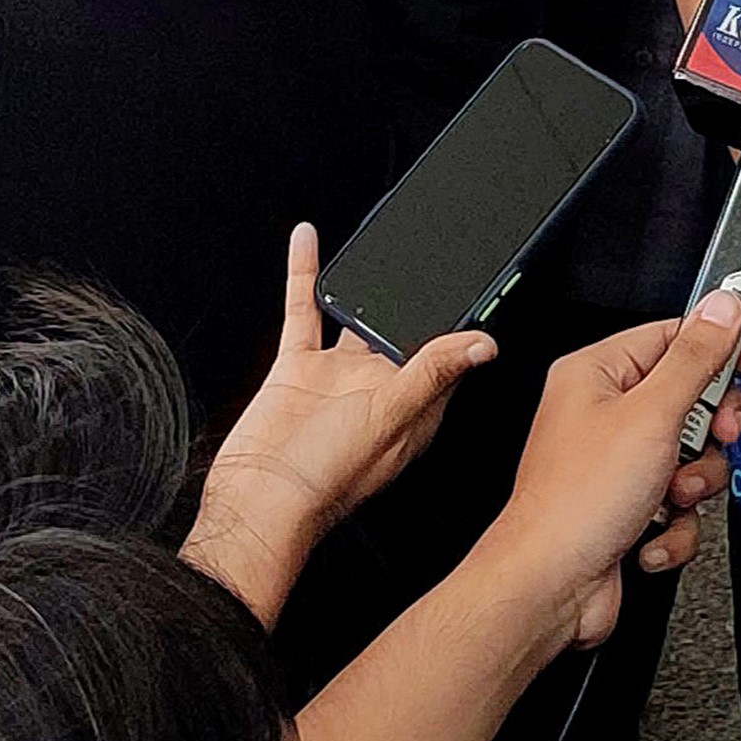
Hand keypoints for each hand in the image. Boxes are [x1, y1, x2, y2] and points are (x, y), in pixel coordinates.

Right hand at [187, 224, 496, 623]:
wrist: (256, 499)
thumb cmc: (326, 477)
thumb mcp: (390, 417)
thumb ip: (433, 373)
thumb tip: (483, 344)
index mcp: (413, 406)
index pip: (449, 354)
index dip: (464, 320)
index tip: (480, 281)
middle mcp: (377, 389)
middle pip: (404, 329)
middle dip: (417, 294)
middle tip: (434, 247)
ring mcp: (337, 377)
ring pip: (356, 316)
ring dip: (367, 282)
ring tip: (384, 241)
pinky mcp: (298, 368)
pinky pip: (304, 309)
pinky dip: (305, 273)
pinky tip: (308, 241)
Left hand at [467, 290, 740, 654]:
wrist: (552, 586)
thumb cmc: (575, 502)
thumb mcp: (652, 415)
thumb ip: (695, 359)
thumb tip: (723, 307)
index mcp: (597, 374)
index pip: (671, 337)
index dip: (715, 349)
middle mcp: (603, 414)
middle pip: (688, 401)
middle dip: (706, 432)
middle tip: (713, 437)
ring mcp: (615, 465)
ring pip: (689, 458)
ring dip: (692, 484)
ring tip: (671, 495)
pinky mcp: (627, 508)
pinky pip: (677, 503)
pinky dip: (674, 524)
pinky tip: (651, 531)